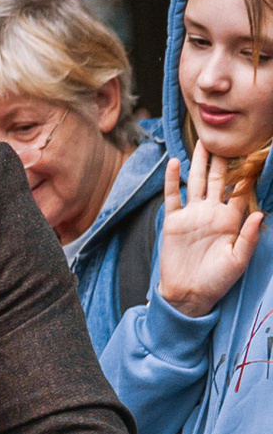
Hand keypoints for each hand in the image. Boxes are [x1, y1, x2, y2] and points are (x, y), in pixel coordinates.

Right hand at [157, 151, 263, 317]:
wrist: (188, 293)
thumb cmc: (217, 281)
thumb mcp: (238, 261)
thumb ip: (248, 237)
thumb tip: (260, 213)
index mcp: (230, 221)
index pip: (240, 192)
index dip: (245, 174)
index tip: (251, 153)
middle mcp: (211, 213)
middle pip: (216, 180)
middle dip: (221, 160)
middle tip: (225, 139)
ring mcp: (192, 215)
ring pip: (195, 182)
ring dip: (198, 163)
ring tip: (202, 142)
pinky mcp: (174, 220)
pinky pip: (173, 195)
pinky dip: (173, 179)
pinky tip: (175, 163)